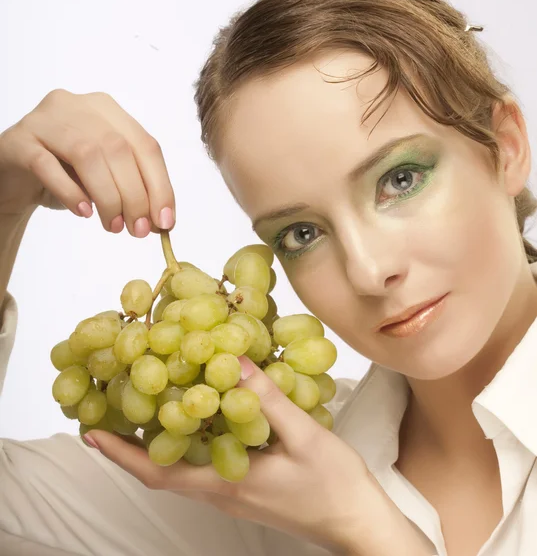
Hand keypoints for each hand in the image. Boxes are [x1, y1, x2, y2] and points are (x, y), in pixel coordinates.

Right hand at [0, 89, 174, 235]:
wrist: (15, 178)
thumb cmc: (67, 177)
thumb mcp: (107, 181)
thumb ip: (134, 192)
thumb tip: (162, 221)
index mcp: (108, 111)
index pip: (146, 146)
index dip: (160, 185)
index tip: (166, 221)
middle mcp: (78, 106)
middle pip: (119, 150)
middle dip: (135, 196)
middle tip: (139, 230)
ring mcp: (45, 120)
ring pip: (87, 154)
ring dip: (108, 197)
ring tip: (113, 226)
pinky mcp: (19, 140)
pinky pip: (47, 165)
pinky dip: (70, 192)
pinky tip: (83, 212)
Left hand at [86, 358, 430, 555]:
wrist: (357, 524)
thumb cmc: (334, 485)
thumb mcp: (304, 436)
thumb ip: (266, 399)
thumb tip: (232, 360)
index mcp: (228, 482)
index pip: (160, 472)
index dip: (122, 453)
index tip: (90, 433)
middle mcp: (222, 492)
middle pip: (163, 471)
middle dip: (131, 446)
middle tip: (109, 413)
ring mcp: (233, 494)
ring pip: (183, 469)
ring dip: (158, 444)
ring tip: (144, 410)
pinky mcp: (246, 490)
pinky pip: (204, 467)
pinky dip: (189, 445)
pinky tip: (197, 421)